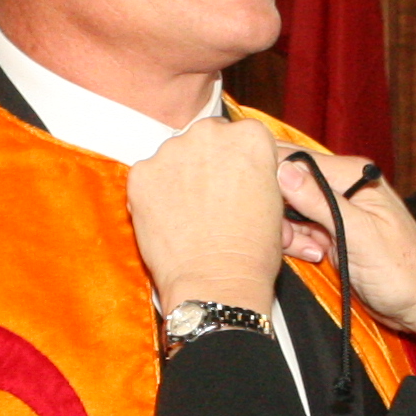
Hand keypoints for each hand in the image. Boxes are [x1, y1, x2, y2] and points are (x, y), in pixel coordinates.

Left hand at [130, 118, 294, 314]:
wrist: (217, 283)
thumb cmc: (252, 251)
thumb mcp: (273, 201)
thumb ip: (255, 172)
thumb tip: (241, 171)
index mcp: (250, 135)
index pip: (241, 135)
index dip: (238, 163)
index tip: (236, 183)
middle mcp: (209, 133)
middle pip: (205, 139)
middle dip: (206, 164)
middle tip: (211, 199)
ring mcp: (171, 152)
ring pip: (174, 156)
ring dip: (179, 177)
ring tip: (189, 215)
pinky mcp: (141, 173)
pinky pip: (147, 176)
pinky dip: (154, 194)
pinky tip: (169, 220)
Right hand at [278, 156, 415, 343]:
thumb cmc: (402, 270)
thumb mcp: (359, 234)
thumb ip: (320, 201)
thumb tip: (283, 170)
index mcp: (350, 174)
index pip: (293, 159)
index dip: (272, 180)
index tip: (265, 208)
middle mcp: (339, 185)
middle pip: (284, 182)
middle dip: (278, 210)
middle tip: (290, 237)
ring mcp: (331, 209)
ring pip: (285, 209)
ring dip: (288, 232)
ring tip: (313, 251)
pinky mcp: (326, 231)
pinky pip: (295, 229)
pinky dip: (295, 243)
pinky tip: (314, 255)